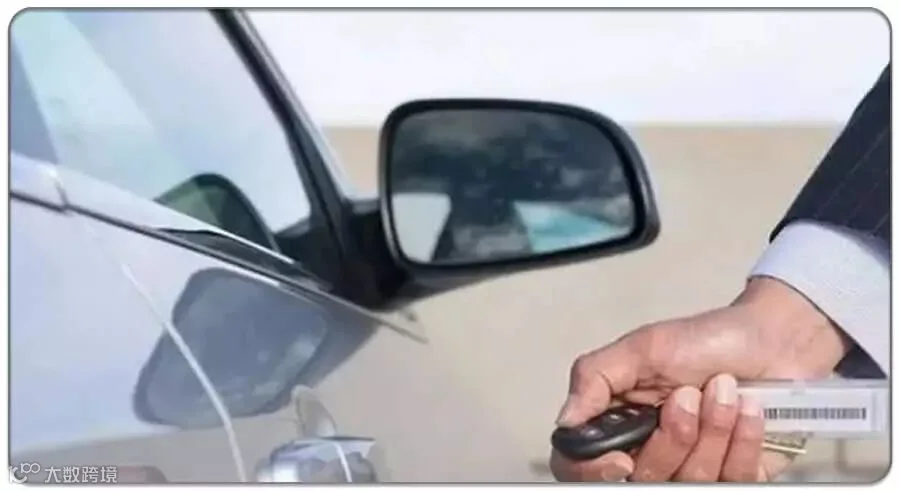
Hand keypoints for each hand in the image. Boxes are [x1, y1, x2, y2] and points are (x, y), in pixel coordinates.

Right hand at [551, 277, 850, 481]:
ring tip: (725, 391)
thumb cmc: (706, 341)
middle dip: (673, 436)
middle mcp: (648, 453)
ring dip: (713, 430)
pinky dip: (743, 441)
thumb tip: (566, 419)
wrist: (771, 341)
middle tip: (689, 395)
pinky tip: (748, 410)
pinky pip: (733, 481)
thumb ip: (596, 378)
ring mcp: (691, 470)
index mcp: (615, 424)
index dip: (595, 472)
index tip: (622, 460)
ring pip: (690, 482)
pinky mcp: (734, 478)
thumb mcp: (643, 348)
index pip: (580, 469)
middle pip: (643, 479)